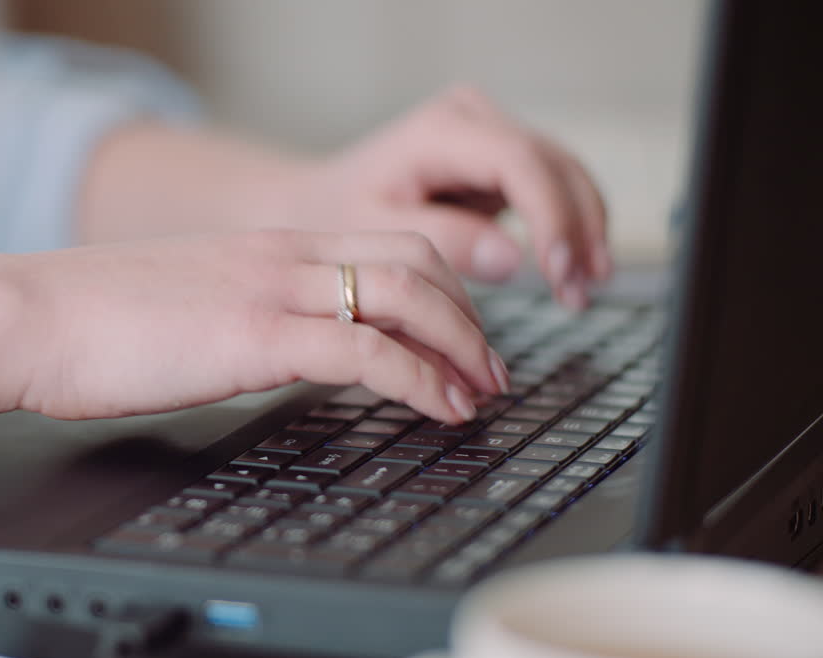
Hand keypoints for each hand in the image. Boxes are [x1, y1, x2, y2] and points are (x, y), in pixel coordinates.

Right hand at [4, 230, 508, 423]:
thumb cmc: (90, 323)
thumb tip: (270, 350)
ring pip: (410, 296)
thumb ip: (240, 316)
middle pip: (418, 262)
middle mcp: (282, 254)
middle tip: (491, 370)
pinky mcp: (256, 334)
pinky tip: (441, 409)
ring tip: (482, 393)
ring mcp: (272, 289)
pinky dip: (422, 380)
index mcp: (266, 246)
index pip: (385, 244)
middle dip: (471, 318)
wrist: (30, 315)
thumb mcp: (185, 306)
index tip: (461, 335)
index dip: (443, 290)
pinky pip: (368, 350)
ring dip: (463, 348)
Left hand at [282, 86, 609, 307]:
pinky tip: (576, 273)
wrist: (321, 201)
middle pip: (553, 164)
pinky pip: (553, 189)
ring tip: (586, 288)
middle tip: (582, 291)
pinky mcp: (502, 160)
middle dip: (576, 229)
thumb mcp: (379, 232)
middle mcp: (473, 119)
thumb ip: (446, 240)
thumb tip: (514, 259)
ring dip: (584, 231)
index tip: (558, 270)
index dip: (549, 215)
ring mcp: (492, 134)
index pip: (519, 161)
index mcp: (440, 130)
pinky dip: (570, 229)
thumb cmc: (339, 214)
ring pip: (565, 174)